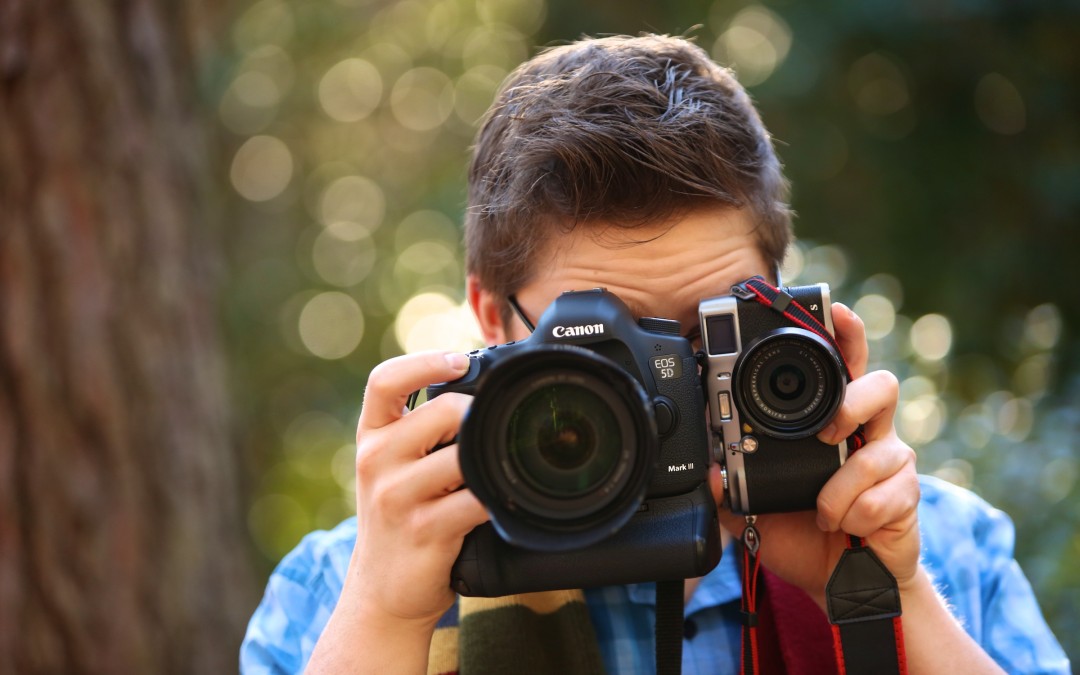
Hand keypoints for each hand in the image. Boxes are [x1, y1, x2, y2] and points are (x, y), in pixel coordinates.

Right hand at [347, 351, 489, 625]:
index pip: (385, 381)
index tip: (459, 360)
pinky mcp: (424, 530)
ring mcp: (397, 497)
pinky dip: (496, 498)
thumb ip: (422, 429)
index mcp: (372, 436)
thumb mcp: (395, 466)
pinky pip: (476, 500)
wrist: (382, 591)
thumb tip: (479, 387)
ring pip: (464, 456)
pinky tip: (499, 500)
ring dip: (490, 461)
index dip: (424, 361)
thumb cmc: (401, 518)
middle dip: (479, 416)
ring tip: (496, 470)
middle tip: (495, 428)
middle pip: (442, 412)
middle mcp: (376, 461)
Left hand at [709, 303, 920, 604]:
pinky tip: (844, 526)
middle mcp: (867, 432)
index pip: (842, 367)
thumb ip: (731, 486)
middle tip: (828, 432)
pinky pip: (881, 497)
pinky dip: (852, 516)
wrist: (838, 581)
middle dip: (854, 403)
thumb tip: (709, 472)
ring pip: (881, 451)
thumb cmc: (801, 530)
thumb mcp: (755, 506)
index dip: (845, 335)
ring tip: (823, 509)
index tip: (834, 309)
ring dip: (841, 487)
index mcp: (832, 421)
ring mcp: (892, 463)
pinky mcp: (907, 495)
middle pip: (881, 386)